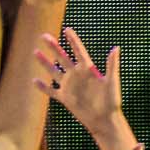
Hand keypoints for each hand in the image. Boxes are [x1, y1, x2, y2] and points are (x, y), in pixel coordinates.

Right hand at [35, 28, 128, 149]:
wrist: (104, 119)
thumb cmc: (111, 100)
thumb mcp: (112, 82)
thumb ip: (112, 65)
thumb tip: (115, 48)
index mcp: (87, 70)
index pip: (78, 51)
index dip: (73, 41)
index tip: (67, 30)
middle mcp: (76, 76)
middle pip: (62, 58)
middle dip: (54, 47)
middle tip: (44, 36)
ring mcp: (69, 86)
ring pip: (53, 71)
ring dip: (45, 62)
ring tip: (35, 52)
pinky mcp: (64, 97)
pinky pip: (51, 90)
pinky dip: (42, 86)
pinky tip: (34, 81)